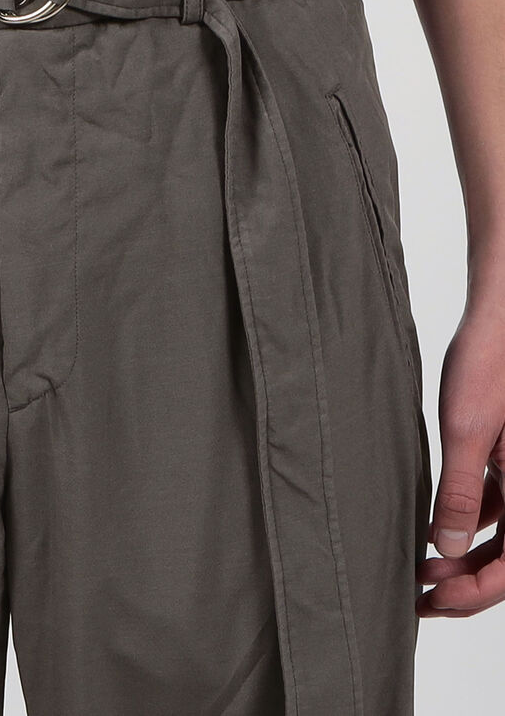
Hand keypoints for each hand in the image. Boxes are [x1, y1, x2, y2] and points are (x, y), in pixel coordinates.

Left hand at [416, 301, 504, 616]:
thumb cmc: (488, 362)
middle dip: (470, 585)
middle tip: (423, 601)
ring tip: (422, 572)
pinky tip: (436, 531)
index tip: (435, 600)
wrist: (501, 317)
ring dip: (468, 557)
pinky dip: (471, 525)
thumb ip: (461, 492)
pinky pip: (501, 508)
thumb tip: (446, 547)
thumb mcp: (466, 430)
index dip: (478, 592)